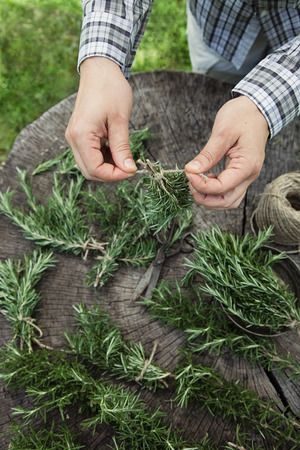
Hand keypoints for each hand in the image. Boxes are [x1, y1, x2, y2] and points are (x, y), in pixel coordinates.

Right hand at [65, 57, 135, 181]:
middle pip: (89, 171)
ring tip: (125, 157)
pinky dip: (103, 159)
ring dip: (107, 167)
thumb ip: (122, 148)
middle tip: (130, 166)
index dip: (114, 175)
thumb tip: (129, 169)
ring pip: (89, 165)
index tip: (132, 170)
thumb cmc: (111, 89)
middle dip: (111, 174)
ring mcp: (74, 137)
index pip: (95, 169)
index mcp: (81, 135)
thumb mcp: (120, 120)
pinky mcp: (79, 135)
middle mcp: (73, 138)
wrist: (100, 70)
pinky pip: (89, 155)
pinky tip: (117, 151)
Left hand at [185, 96, 269, 208]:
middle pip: (226, 201)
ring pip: (228, 200)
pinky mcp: (241, 175)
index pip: (222, 188)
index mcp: (247, 165)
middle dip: (205, 198)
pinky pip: (229, 192)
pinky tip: (205, 178)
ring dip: (210, 198)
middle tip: (189, 182)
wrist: (257, 109)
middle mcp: (250, 175)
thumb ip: (208, 154)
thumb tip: (191, 170)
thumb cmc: (242, 116)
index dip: (201, 185)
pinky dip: (215, 192)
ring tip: (196, 182)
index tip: (188, 172)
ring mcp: (247, 176)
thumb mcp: (222, 131)